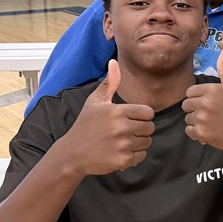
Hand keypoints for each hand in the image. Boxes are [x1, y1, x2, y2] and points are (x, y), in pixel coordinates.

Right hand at [66, 60, 154, 174]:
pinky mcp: (123, 160)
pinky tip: (120, 152)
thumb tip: (114, 61)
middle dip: (141, 130)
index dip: (141, 116)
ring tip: (121, 141)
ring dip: (138, 142)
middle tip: (125, 131)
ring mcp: (122, 145)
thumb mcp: (95, 102)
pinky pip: (141, 156)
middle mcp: (121, 127)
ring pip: (147, 142)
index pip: (148, 112)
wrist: (72, 153)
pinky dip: (134, 156)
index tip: (129, 119)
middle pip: (150, 128)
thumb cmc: (86, 125)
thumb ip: (109, 83)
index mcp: (117, 111)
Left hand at [182, 47, 222, 150]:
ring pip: (188, 118)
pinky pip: (189, 131)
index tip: (209, 102)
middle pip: (186, 105)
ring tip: (212, 122)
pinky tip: (209, 131)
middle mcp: (205, 103)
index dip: (198, 97)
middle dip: (195, 109)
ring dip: (197, 121)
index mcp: (212, 89)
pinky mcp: (202, 133)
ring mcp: (203, 119)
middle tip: (210, 113)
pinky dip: (197, 133)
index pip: (190, 92)